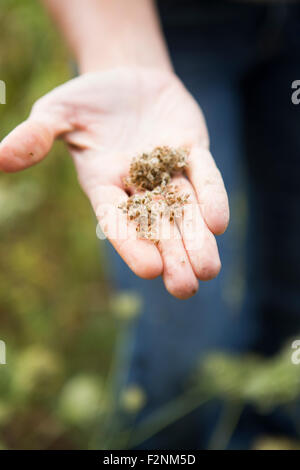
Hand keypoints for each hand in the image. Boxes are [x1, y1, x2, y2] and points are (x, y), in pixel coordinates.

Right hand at [0, 67, 228, 298]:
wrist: (127, 78)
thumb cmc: (88, 100)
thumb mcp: (57, 112)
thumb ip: (36, 136)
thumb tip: (0, 157)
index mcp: (104, 183)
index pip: (116, 218)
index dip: (131, 242)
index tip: (149, 269)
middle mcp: (138, 185)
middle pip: (157, 226)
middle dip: (172, 255)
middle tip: (185, 289)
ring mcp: (168, 170)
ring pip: (185, 210)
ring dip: (198, 239)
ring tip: (209, 271)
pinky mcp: (192, 151)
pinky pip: (205, 176)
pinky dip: (211, 196)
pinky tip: (218, 223)